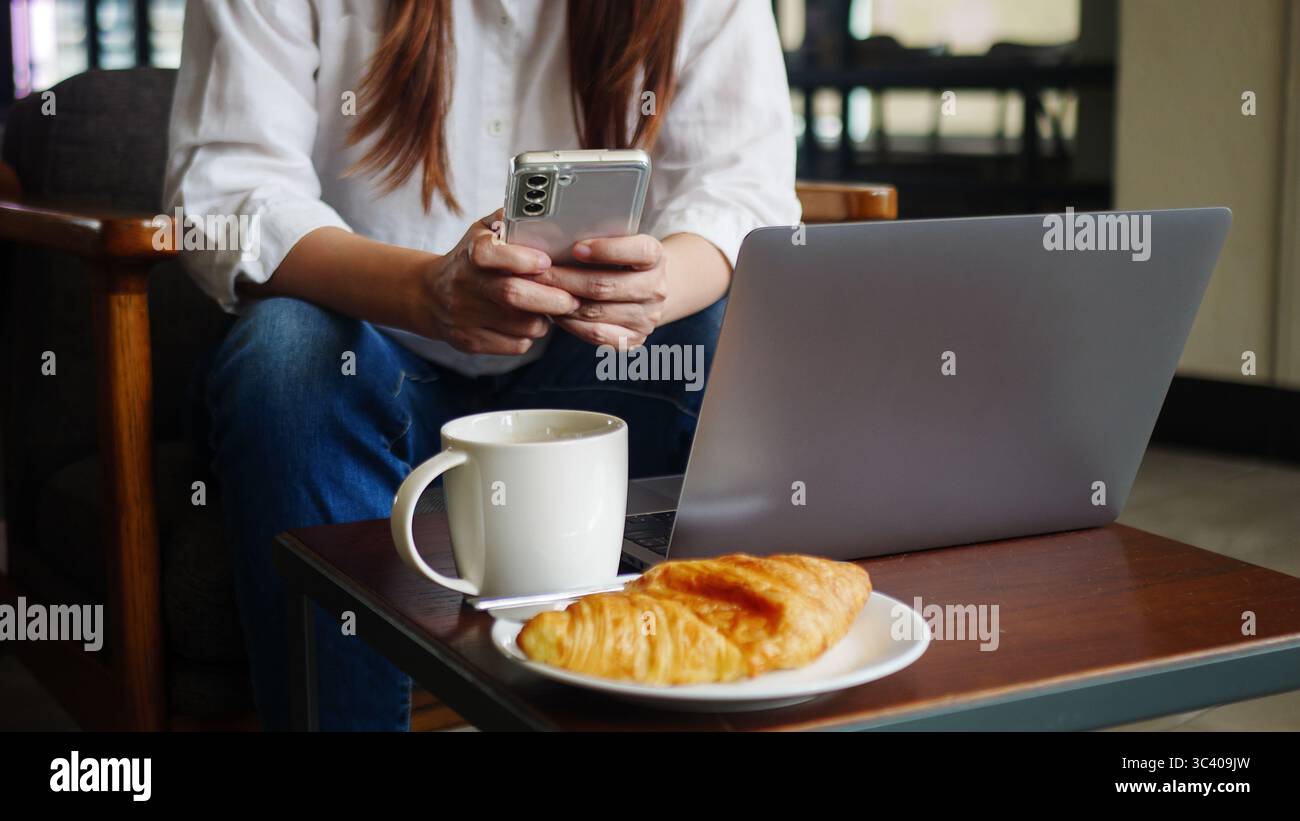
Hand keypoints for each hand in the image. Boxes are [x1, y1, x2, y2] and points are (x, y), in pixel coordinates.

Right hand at [420, 211, 580, 354]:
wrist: (430, 295)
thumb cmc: (469, 259)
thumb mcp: (481, 232)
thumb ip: (508, 219)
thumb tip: (540, 209)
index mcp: (470, 253)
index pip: (489, 254)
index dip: (521, 259)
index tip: (546, 261)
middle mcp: (465, 284)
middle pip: (512, 294)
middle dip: (551, 299)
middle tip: (572, 299)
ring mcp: (466, 316)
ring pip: (521, 325)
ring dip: (544, 319)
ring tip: (550, 310)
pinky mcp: (471, 341)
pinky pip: (515, 345)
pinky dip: (529, 336)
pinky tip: (528, 323)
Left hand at [541, 234, 668, 347]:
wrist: (646, 290)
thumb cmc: (622, 261)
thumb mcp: (621, 242)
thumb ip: (600, 239)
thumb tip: (556, 240)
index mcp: (656, 258)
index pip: (639, 251)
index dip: (606, 250)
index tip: (575, 248)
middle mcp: (656, 289)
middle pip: (605, 286)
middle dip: (565, 279)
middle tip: (538, 273)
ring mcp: (647, 318)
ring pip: (596, 312)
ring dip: (563, 302)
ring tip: (540, 293)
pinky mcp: (633, 339)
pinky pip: (596, 334)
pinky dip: (571, 324)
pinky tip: (556, 313)